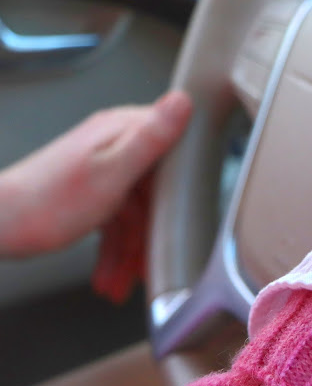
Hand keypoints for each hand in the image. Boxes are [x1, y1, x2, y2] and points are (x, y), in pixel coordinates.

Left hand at [0, 91, 191, 301]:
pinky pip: (117, 222)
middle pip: (156, 191)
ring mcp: (104, 170)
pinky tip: (110, 276)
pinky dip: (115, 250)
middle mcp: (115, 146)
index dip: (187, 184)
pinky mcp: (93, 191)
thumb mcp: (111, 172)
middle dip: (153, 235)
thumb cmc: (46, 201)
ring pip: (137, 213)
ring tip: (122, 284)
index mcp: (122, 132)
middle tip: (149, 267)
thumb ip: (151, 140)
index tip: (193, 214)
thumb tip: (183, 102)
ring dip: (130, 252)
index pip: (175, 149)